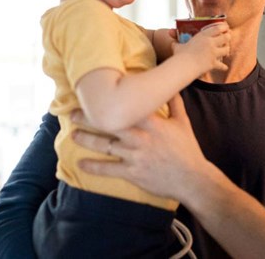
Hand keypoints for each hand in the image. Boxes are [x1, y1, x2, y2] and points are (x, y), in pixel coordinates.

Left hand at [71, 94, 208, 200]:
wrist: (192, 178)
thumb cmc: (188, 150)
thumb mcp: (183, 123)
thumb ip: (174, 103)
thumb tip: (171, 86)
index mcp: (152, 123)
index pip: (127, 107)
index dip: (109, 101)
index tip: (95, 95)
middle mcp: (140, 138)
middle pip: (109, 124)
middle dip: (89, 118)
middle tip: (73, 113)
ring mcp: (135, 156)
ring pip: (105, 146)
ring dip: (86, 140)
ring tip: (73, 135)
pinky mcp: (132, 173)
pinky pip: (108, 169)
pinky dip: (93, 167)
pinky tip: (80, 164)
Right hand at [173, 22, 230, 73]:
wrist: (184, 66)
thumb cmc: (180, 55)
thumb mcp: (177, 46)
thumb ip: (176, 42)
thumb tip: (171, 38)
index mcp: (203, 36)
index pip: (217, 28)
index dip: (223, 27)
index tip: (225, 27)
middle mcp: (210, 43)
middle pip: (225, 37)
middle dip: (228, 37)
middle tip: (228, 37)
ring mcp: (213, 53)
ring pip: (226, 50)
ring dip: (227, 50)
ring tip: (226, 50)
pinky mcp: (213, 63)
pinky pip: (222, 65)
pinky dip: (223, 67)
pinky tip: (225, 67)